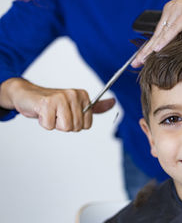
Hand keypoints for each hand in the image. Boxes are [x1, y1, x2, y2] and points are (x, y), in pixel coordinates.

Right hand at [0, 78, 114, 131]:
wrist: (27, 95)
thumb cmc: (52, 102)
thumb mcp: (75, 104)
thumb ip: (94, 106)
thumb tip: (113, 103)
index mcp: (83, 95)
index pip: (86, 125)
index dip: (74, 123)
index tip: (66, 113)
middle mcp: (74, 94)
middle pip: (75, 127)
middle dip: (63, 124)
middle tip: (56, 113)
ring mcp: (60, 98)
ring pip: (65, 127)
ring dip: (54, 124)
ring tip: (50, 113)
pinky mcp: (47, 103)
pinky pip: (50, 126)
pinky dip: (44, 123)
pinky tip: (42, 113)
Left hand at [131, 0, 181, 66]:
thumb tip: (181, 47)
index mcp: (172, 12)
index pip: (158, 33)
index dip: (148, 48)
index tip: (140, 60)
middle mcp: (172, 9)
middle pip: (156, 34)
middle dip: (144, 50)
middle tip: (135, 63)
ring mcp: (179, 9)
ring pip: (162, 32)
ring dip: (151, 48)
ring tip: (142, 60)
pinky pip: (175, 28)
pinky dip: (166, 39)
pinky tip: (158, 49)